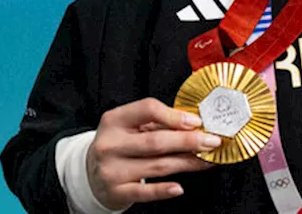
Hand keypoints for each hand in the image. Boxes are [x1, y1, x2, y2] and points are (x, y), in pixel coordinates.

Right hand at [86, 98, 218, 209]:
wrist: (90, 174)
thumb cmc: (117, 146)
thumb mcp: (127, 128)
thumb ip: (155, 124)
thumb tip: (192, 125)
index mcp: (114, 120)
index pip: (147, 109)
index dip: (174, 115)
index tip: (196, 122)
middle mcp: (111, 144)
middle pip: (156, 141)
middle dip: (189, 141)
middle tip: (211, 141)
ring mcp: (112, 169)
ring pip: (157, 166)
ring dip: (187, 163)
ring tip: (206, 160)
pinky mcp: (117, 192)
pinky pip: (145, 192)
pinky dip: (164, 190)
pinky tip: (179, 187)